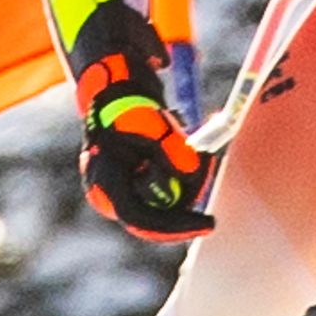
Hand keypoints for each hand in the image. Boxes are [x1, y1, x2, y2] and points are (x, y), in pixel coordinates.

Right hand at [70, 16, 216, 241]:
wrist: (116, 89)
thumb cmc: (127, 105)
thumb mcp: (152, 128)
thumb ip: (172, 155)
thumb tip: (193, 179)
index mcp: (106, 182)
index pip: (140, 219)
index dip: (176, 226)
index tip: (209, 223)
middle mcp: (112, 194)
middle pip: (160, 213)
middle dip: (190, 192)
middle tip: (208, 162)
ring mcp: (126, 191)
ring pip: (170, 202)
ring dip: (189, 177)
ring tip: (192, 144)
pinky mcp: (141, 184)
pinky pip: (171, 190)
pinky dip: (185, 173)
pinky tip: (182, 146)